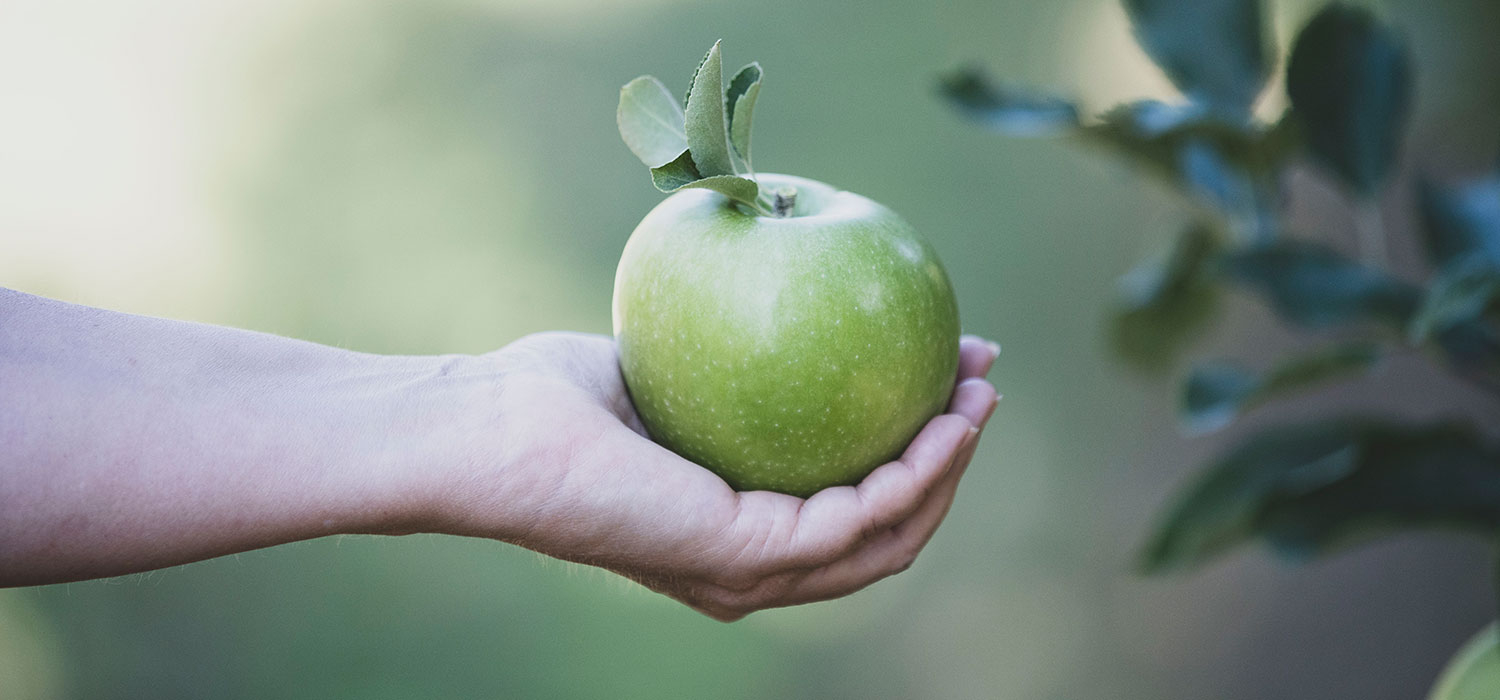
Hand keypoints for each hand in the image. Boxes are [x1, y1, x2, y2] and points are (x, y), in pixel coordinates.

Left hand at [437, 332, 999, 620]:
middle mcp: (753, 570)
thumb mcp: (678, 368)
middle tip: (983, 381)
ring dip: (948, 467)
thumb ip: (741, 360)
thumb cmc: (559, 394)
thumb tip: (803, 296)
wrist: (493, 428)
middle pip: (889, 531)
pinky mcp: (742, 556)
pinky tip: (940, 417)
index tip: (952, 378)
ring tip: (980, 394)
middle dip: (949, 458)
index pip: (853, 508)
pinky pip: (858, 517)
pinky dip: (912, 470)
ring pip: (889, 538)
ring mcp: (749, 574)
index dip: (917, 452)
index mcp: (739, 534)